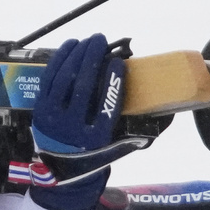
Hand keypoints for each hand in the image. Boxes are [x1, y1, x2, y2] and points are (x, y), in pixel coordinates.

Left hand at [30, 34, 124, 209]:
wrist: (60, 170)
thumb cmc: (95, 151)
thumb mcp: (115, 145)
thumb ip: (136, 128)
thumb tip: (169, 113)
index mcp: (95, 139)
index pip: (106, 106)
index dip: (113, 82)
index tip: (118, 62)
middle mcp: (71, 129)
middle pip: (82, 87)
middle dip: (91, 58)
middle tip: (101, 39)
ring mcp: (52, 118)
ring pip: (64, 79)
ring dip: (76, 55)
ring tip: (88, 40)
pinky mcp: (40, 109)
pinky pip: (49, 79)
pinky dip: (59, 60)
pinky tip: (71, 46)